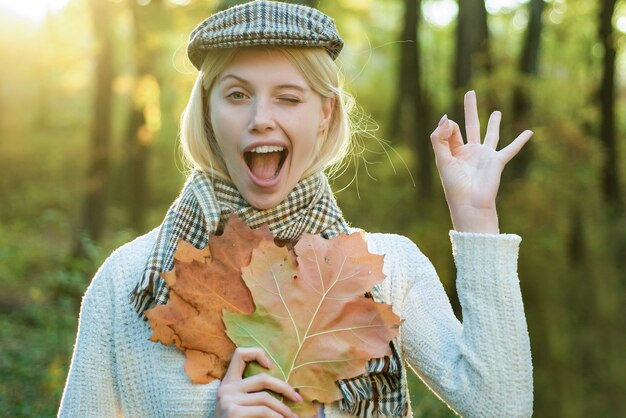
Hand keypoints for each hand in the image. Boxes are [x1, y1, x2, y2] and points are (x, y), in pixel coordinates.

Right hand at [215, 347, 302, 417]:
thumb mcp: (239, 404)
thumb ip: (251, 393)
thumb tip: (284, 388)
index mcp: (228, 383)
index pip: (239, 354)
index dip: (257, 353)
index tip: (270, 365)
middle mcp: (226, 389)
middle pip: (262, 378)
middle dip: (284, 388)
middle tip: (297, 398)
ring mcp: (228, 400)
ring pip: (266, 398)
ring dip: (284, 409)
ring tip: (293, 417)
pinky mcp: (233, 412)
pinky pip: (263, 411)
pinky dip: (277, 416)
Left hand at [430, 91, 532, 232]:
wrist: (470, 203)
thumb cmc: (454, 186)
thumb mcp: (441, 160)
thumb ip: (439, 139)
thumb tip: (446, 117)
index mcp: (455, 152)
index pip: (451, 130)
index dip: (448, 127)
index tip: (447, 129)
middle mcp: (470, 152)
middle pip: (471, 125)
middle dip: (470, 109)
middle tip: (470, 92)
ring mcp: (485, 156)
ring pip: (490, 134)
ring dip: (494, 123)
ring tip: (496, 111)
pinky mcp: (497, 161)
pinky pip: (511, 148)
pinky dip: (520, 140)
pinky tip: (529, 132)